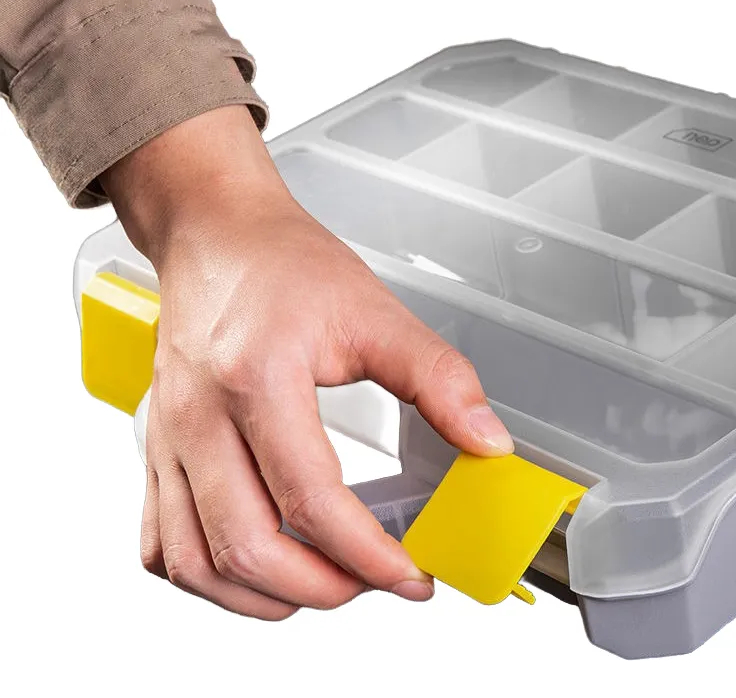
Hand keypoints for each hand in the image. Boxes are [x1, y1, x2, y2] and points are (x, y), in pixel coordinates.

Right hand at [101, 105, 513, 619]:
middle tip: (371, 583)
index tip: (409, 575)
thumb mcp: (374, 311)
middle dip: (323, 588)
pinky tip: (247, 567)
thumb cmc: (281, 262)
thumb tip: (486, 441)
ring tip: (319, 586)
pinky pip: (157, 540)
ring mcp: (168, 435)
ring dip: (259, 596)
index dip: (370, 556)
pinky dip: (204, 576)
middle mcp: (200, 416)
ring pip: (194, 561)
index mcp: (258, 378)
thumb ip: (439, 379)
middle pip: (247, 547)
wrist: (214, 232)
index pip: (313, 501)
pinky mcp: (156, 444)